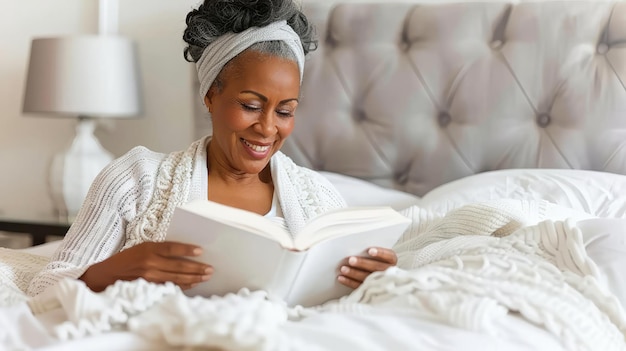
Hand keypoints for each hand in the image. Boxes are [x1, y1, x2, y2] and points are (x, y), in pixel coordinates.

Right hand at [80, 241, 212, 291]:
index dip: (187, 249)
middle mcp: (149, 262)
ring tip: (206, 277)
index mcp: (148, 249)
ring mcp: (149, 277)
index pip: (171, 248)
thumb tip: (184, 252)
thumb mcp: (141, 248)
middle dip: (196, 268)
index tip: (201, 251)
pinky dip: (182, 286)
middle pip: (178, 266)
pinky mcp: (148, 287)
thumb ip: (160, 250)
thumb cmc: (126, 259)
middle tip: (210, 269)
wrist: (105, 275)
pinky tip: (193, 284)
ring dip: (193, 278)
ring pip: (176, 278)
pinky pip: (169, 287)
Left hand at [337, 247, 396, 288]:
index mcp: (391, 261)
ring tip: (343, 269)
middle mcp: (388, 272)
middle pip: (376, 268)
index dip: (380, 253)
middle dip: (362, 263)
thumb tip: (356, 247)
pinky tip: (341, 278)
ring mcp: (379, 282)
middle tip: (351, 260)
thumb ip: (371, 252)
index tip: (370, 251)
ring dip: (354, 273)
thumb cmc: (375, 260)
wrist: (377, 278)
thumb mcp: (377, 255)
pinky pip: (359, 286)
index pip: (389, 256)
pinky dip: (349, 282)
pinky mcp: (370, 290)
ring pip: (367, 278)